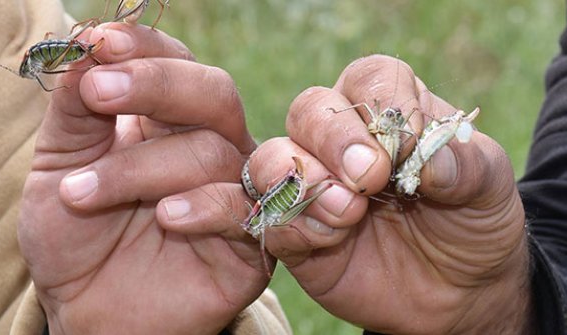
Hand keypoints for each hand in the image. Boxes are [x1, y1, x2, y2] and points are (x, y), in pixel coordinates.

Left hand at [18, 22, 265, 334]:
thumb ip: (74, 108)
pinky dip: (206, 206)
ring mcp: (234, 193)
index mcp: (165, 120)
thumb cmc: (74, 238)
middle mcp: (207, 148)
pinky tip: (165, 217)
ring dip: (144, 167)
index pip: (175, 62)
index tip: (100, 44)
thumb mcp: (58, 167)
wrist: (87, 315)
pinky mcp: (251, 244)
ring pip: (215, 152)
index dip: (145, 47)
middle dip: (157, 84)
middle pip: (213, 93)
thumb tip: (86, 41)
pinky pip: (246, 211)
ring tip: (81, 195)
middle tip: (100, 92)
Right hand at [188, 55, 529, 333]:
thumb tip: (429, 160)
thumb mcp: (489, 190)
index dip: (383, 101)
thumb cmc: (470, 225)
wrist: (457, 293)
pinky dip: (294, 224)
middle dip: (334, 139)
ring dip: (304, 179)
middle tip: (369, 177)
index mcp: (389, 112)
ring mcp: (312, 184)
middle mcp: (341, 141)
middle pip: (309, 109)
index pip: (370, 79)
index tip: (407, 144)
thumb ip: (466, 165)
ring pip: (271, 157)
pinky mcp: (294, 230)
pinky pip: (269, 216)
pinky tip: (331, 241)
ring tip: (349, 212)